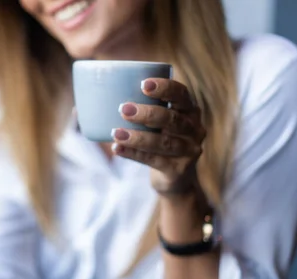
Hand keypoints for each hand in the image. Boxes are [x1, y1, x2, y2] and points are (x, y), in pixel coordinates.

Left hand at [112, 78, 204, 195]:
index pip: (182, 94)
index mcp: (190, 110)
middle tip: (123, 109)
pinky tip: (118, 149)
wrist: (174, 177)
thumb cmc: (159, 139)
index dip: (165, 88)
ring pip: (163, 142)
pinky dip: (134, 154)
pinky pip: (154, 160)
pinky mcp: (178, 170)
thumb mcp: (157, 122)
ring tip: (116, 133)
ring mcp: (189, 151)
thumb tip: (102, 94)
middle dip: (147, 113)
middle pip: (172, 119)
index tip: (143, 84)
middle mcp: (194, 129)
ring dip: (138, 137)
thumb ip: (142, 106)